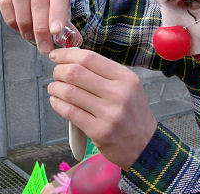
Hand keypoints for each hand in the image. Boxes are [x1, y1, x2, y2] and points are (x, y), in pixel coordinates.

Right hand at [0, 0, 74, 53]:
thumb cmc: (54, 7)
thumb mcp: (65, 14)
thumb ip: (68, 28)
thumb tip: (72, 43)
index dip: (57, 13)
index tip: (55, 32)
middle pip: (39, 0)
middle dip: (41, 27)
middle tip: (43, 46)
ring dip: (25, 22)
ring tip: (29, 37)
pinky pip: (5, 2)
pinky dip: (11, 19)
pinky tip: (19, 29)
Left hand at [47, 48, 157, 170]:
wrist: (145, 145)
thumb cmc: (131, 113)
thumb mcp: (128, 87)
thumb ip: (104, 73)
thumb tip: (72, 58)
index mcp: (126, 78)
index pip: (90, 58)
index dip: (67, 54)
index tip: (56, 55)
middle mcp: (120, 93)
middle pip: (76, 72)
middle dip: (59, 71)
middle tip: (56, 74)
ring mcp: (110, 113)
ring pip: (69, 92)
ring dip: (55, 88)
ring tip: (54, 88)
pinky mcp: (99, 131)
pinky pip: (70, 112)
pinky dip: (57, 104)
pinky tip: (56, 101)